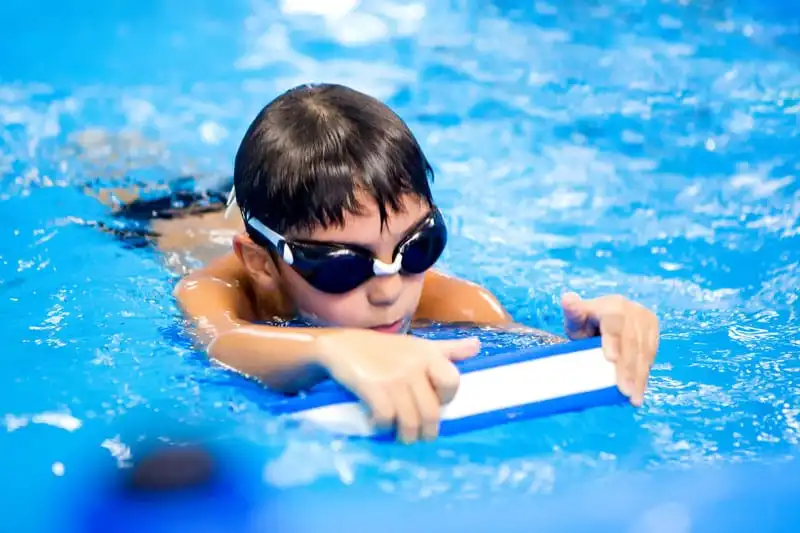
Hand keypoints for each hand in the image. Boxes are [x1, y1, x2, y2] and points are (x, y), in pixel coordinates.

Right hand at [315, 329, 479, 442]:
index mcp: (428, 355)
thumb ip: (448, 349)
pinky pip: (385, 418)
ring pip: (410, 421)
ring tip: (401, 437)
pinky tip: (378, 425)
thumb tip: (477, 347)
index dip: (446, 400)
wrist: (342, 345)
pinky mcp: (372, 388)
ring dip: (406, 436)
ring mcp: (393, 378)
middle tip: (419, 436)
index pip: (452, 382)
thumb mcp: (417, 345)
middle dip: (426, 431)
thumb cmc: (384, 348)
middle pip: (431, 412)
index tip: (435, 404)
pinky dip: (382, 427)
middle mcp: (414, 366)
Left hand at [561, 292, 658, 405]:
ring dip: (640, 376)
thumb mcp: (575, 318)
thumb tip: (567, 298)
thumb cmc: (585, 323)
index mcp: (610, 305)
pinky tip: (640, 390)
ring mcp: (645, 319)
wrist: (603, 318)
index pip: (614, 324)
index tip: (611, 360)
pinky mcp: (653, 331)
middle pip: (631, 340)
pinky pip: (651, 354)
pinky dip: (645, 373)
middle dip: (629, 367)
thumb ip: (572, 312)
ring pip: (644, 350)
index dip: (614, 342)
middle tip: (625, 391)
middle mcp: (631, 310)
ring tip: (634, 398)